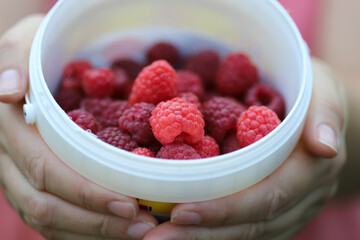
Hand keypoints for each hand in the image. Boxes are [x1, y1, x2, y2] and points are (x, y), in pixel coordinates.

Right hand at [0, 15, 156, 239]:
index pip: (47, 170)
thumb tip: (10, 89)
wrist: (32, 71)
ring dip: (94, 232)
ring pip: (49, 220)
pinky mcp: (32, 185)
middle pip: (48, 206)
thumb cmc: (39, 55)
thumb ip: (15, 58)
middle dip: (97, 221)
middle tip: (145, 226)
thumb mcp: (27, 43)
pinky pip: (53, 219)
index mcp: (13, 129)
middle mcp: (11, 160)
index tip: (129, 204)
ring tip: (139, 232)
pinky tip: (114, 231)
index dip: (86, 192)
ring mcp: (18, 177)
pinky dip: (84, 230)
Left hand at [143, 58, 346, 239]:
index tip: (180, 213)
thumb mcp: (322, 92)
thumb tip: (326, 146)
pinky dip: (213, 230)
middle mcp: (301, 197)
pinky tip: (182, 230)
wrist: (318, 116)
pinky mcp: (275, 209)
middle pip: (251, 224)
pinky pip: (245, 228)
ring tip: (158, 237)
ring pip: (247, 233)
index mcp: (310, 169)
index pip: (267, 197)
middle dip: (203, 232)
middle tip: (155, 237)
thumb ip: (325, 113)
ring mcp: (289, 208)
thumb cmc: (311, 96)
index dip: (225, 208)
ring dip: (202, 237)